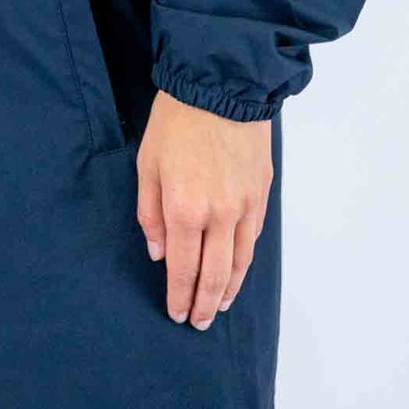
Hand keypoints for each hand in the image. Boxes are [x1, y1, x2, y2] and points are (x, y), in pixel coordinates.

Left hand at [135, 88, 272, 329]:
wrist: (221, 85)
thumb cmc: (176, 121)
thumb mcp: (147, 164)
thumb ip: (150, 213)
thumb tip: (157, 252)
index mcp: (185, 209)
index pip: (182, 269)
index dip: (179, 297)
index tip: (176, 314)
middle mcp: (219, 214)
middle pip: (215, 276)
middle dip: (205, 305)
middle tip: (199, 323)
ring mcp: (245, 204)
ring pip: (240, 262)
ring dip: (230, 290)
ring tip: (221, 306)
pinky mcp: (262, 191)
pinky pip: (254, 236)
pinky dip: (246, 259)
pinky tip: (238, 268)